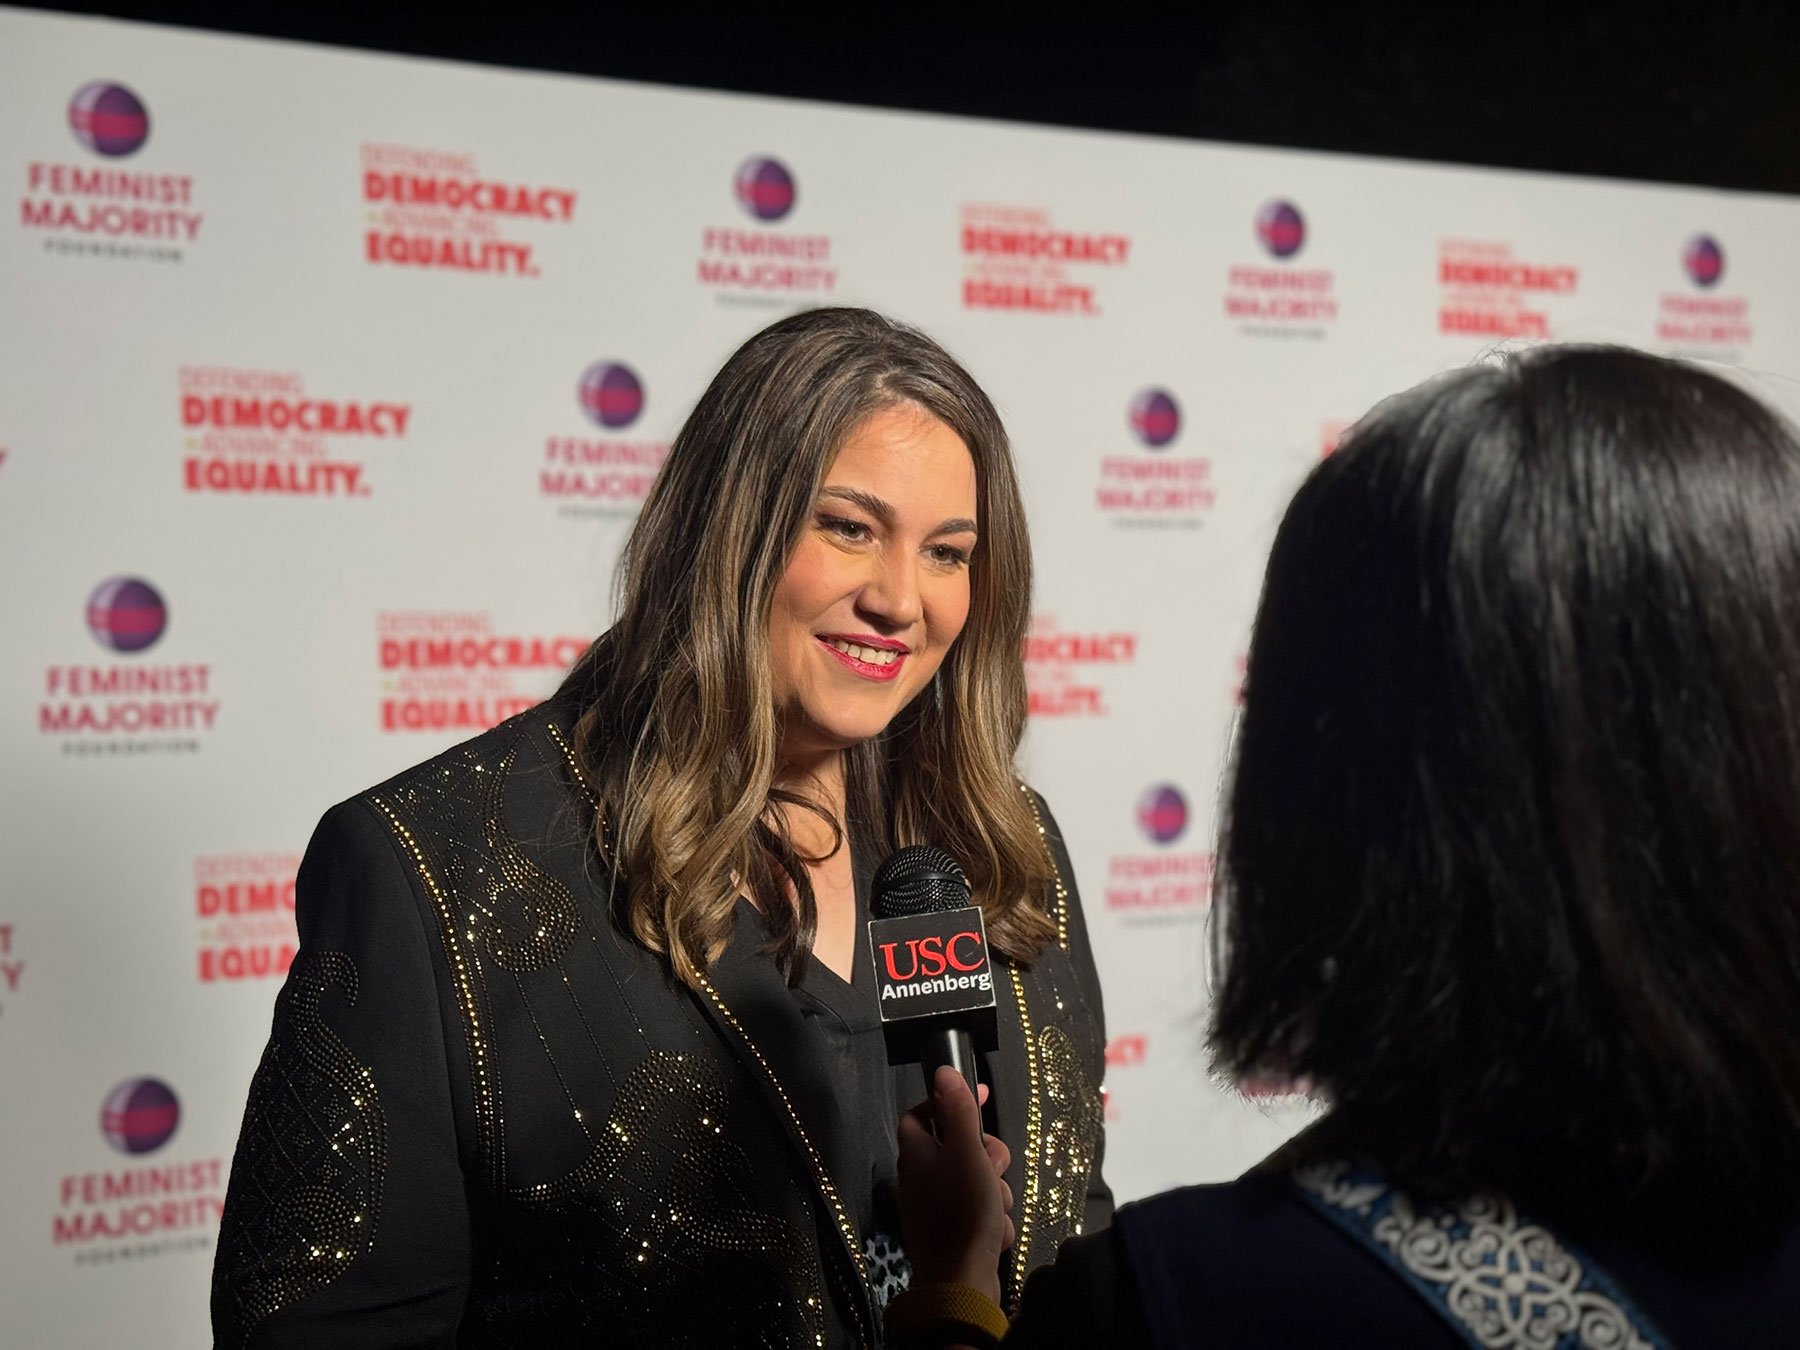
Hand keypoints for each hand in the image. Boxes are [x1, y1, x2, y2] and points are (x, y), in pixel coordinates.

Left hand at [896, 1067, 1013, 1303]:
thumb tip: (942, 1071)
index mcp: (915, 1154)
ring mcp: (936, 1207)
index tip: (980, 1097)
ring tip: (993, 1209)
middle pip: (959, 1147)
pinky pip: (980, 1212)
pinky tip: (994, 1233)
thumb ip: (958, 1111)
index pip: (922, 1113)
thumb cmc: (962, 1211)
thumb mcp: (966, 1152)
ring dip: (994, 1191)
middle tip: (992, 1167)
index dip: (948, 1102)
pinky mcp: (953, 1232)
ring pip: (977, 1180)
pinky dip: (991, 1219)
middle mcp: (921, 1178)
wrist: (961, 1282)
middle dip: (986, 1156)